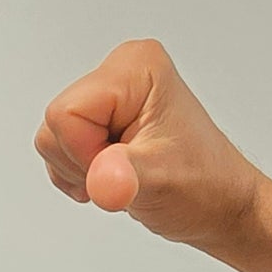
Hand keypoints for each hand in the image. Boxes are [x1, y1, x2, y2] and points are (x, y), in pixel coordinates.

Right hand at [34, 38, 262, 252]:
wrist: (218, 204)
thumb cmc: (203, 185)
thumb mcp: (160, 181)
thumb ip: (125, 176)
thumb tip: (102, 181)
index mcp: (136, 68)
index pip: (67, 113)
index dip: (86, 152)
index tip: (126, 163)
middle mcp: (121, 70)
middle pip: (56, 123)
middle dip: (83, 161)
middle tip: (129, 170)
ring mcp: (109, 93)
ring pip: (53, 138)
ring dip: (82, 170)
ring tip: (126, 172)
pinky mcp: (101, 116)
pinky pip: (58, 147)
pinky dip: (80, 173)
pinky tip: (115, 174)